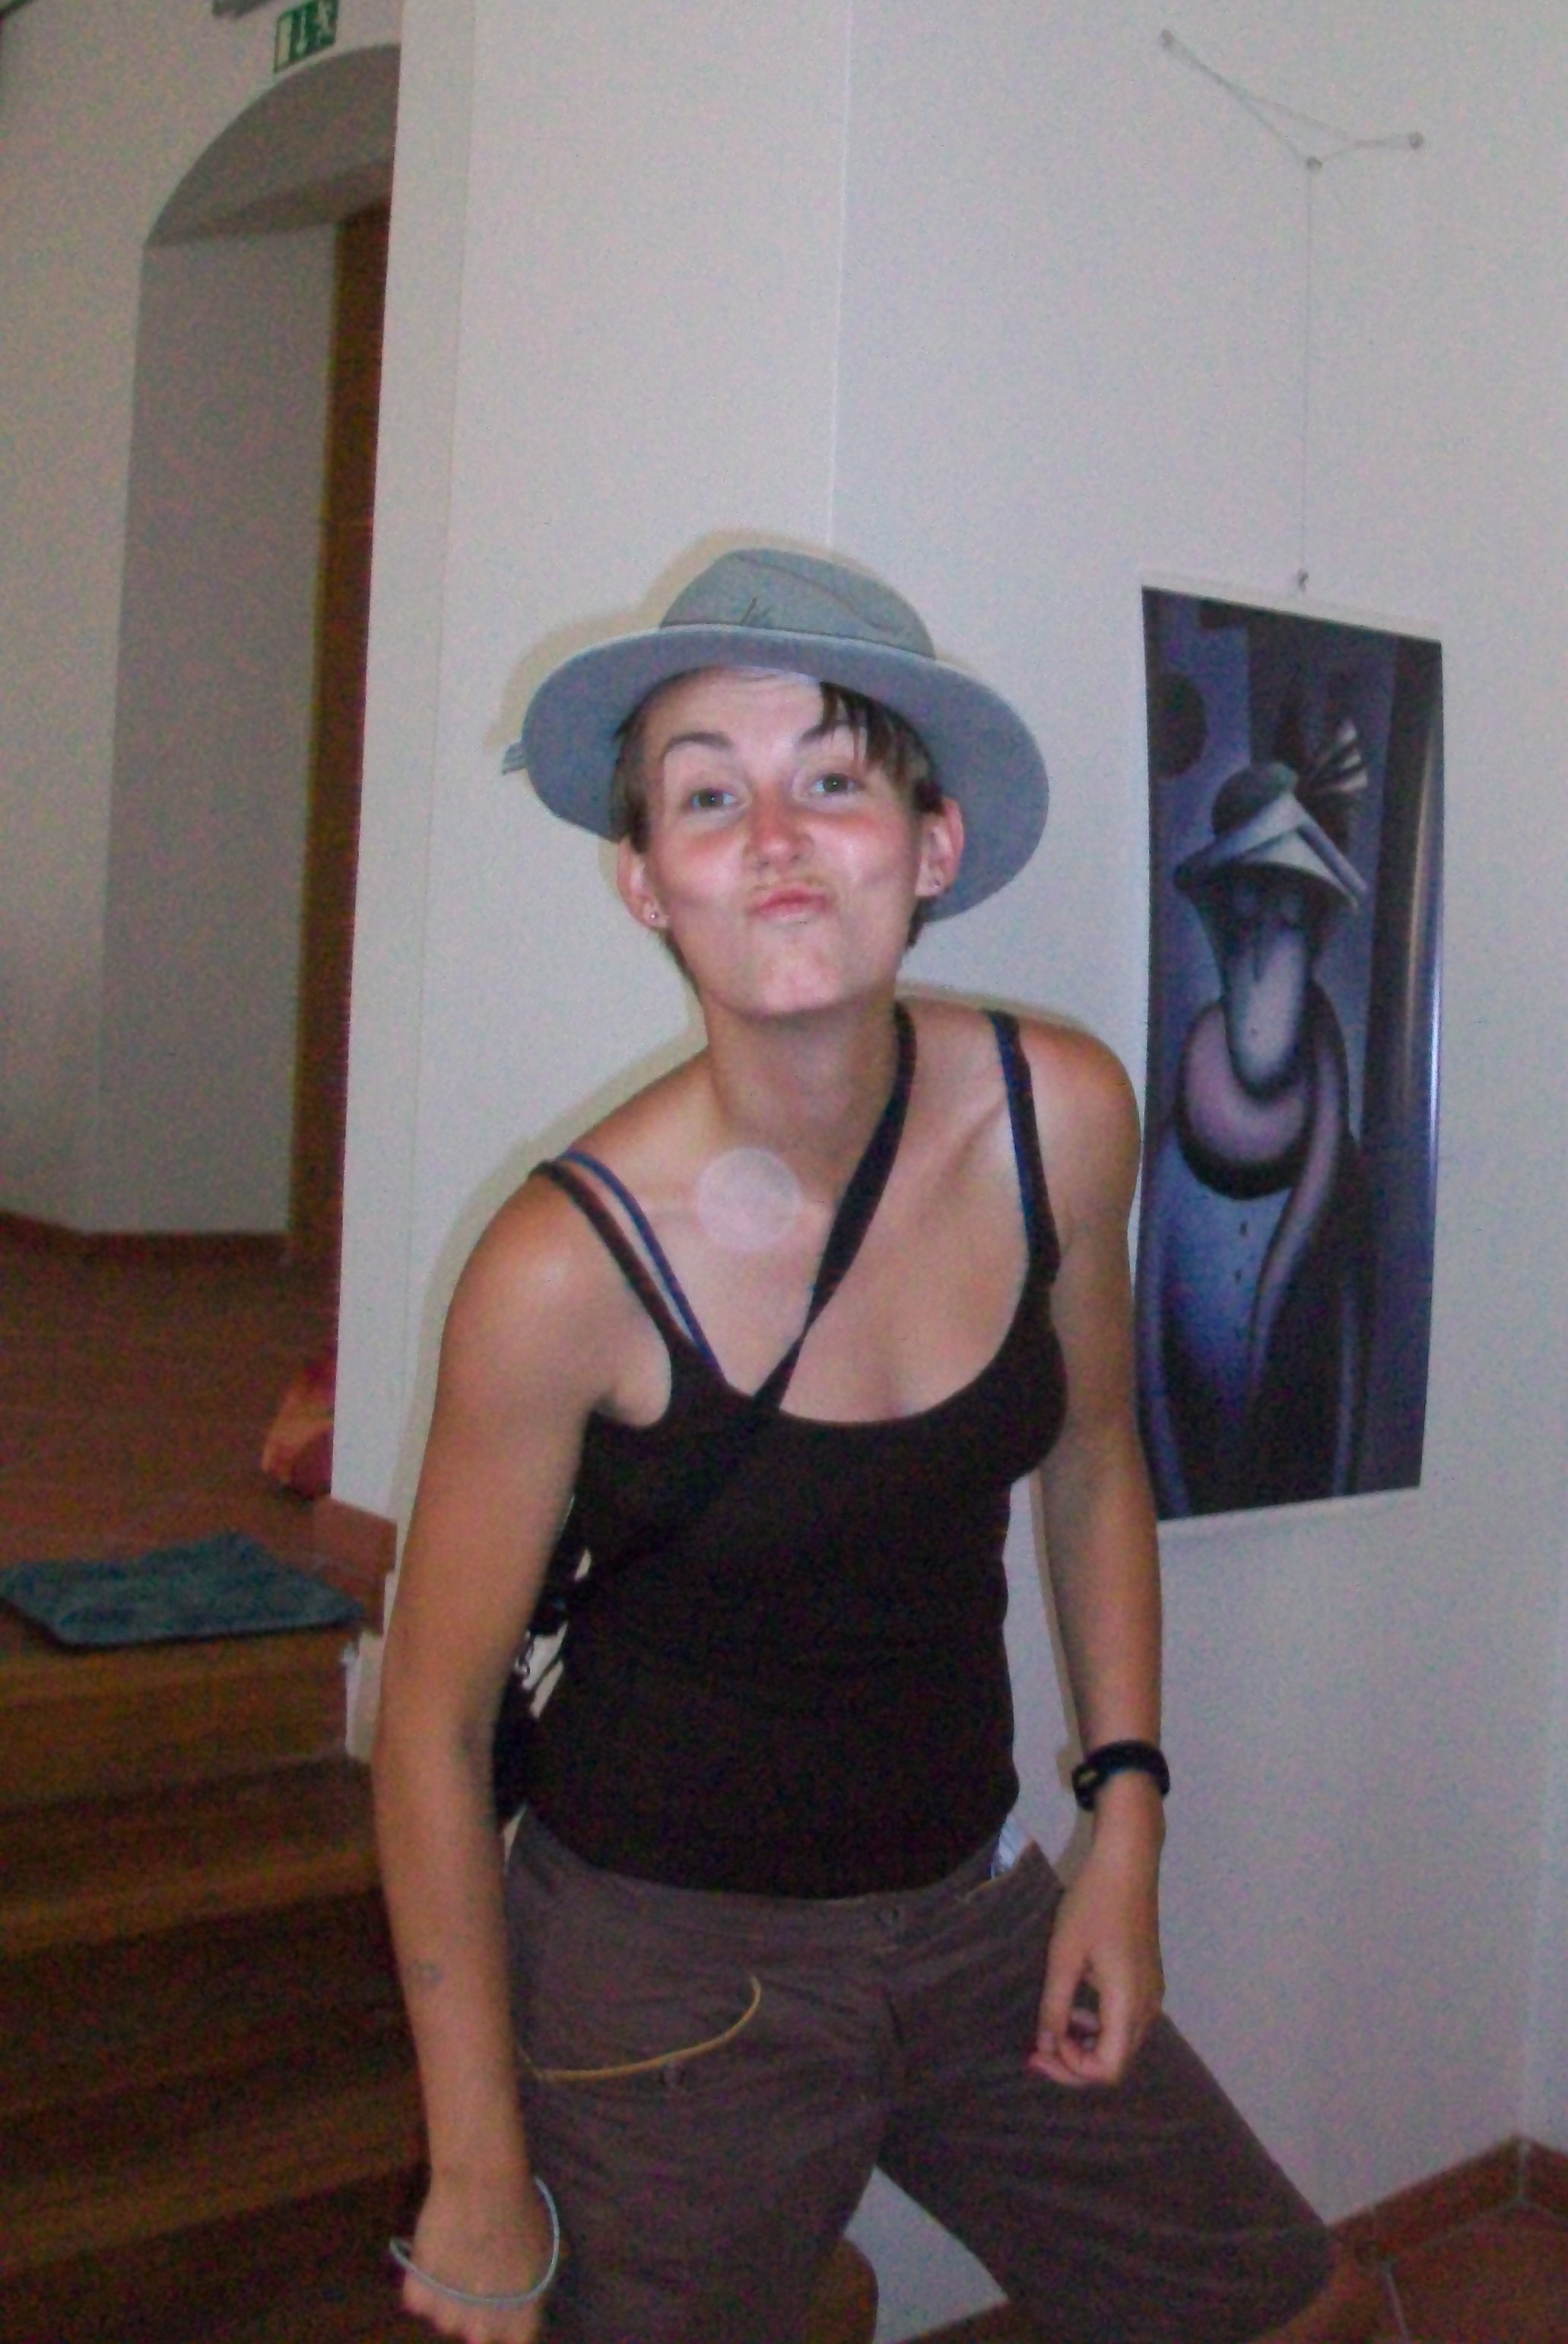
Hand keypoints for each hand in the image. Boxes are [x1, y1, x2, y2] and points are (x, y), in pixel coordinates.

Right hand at [396, 2174, 555, 2341]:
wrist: (482, 2183)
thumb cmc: (524, 2212)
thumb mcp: (551, 2252)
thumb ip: (538, 2285)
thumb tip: (529, 2291)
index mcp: (520, 2323)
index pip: (515, 2338)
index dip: (511, 2317)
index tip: (507, 2296)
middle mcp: (483, 2331)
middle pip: (479, 2333)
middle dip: (479, 2311)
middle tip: (480, 2274)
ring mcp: (447, 2317)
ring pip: (447, 2316)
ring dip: (450, 2297)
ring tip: (457, 2256)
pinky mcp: (417, 2298)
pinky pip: (419, 2297)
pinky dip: (424, 2280)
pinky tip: (436, 2251)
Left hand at [1029, 1792, 1163, 2088]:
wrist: (1128, 1863)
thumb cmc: (1093, 1905)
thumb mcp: (1064, 1956)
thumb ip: (1055, 2007)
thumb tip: (1046, 2046)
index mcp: (1128, 2004)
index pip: (1108, 2069)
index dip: (1071, 2069)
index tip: (1041, 2048)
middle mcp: (1149, 2007)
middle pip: (1116, 2061)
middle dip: (1075, 2063)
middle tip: (1039, 2050)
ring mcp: (1153, 1994)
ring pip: (1122, 2043)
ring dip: (1087, 2045)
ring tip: (1055, 2027)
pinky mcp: (1149, 1981)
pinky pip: (1126, 2022)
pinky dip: (1100, 2026)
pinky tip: (1076, 2006)